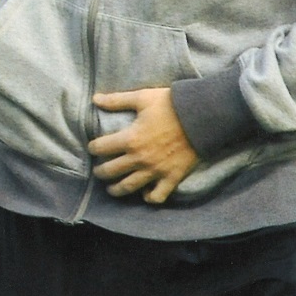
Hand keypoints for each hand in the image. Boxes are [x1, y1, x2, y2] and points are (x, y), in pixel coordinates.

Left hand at [87, 87, 198, 203]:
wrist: (202, 117)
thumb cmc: (170, 105)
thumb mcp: (141, 98)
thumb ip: (116, 100)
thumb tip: (95, 99)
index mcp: (130, 139)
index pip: (101, 148)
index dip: (93, 148)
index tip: (93, 148)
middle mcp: (140, 158)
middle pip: (111, 171)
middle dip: (100, 172)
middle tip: (98, 171)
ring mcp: (156, 170)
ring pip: (130, 186)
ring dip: (117, 189)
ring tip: (112, 189)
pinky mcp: (172, 177)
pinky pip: (158, 195)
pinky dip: (149, 198)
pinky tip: (144, 194)